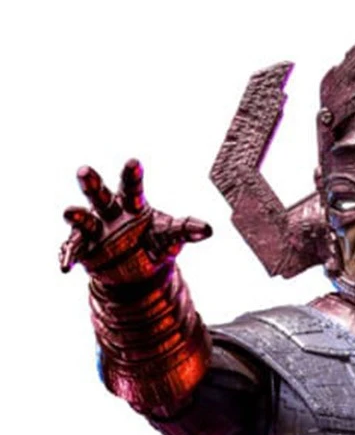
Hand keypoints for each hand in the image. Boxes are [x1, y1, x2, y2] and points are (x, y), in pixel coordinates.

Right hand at [59, 159, 210, 282]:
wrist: (137, 272)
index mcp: (131, 204)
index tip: (134, 162)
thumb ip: (186, 230)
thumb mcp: (170, 237)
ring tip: (68, 211)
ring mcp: (94, 230)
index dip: (132, 175)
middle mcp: (109, 212)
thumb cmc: (153, 243)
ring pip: (83, 219)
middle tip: (84, 170)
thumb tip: (209, 229)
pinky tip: (65, 267)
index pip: (132, 187)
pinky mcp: (84, 249)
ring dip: (75, 215)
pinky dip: (68, 257)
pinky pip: (73, 250)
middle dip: (92, 182)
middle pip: (100, 194)